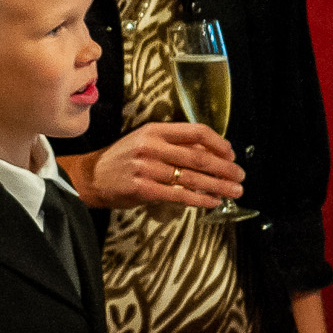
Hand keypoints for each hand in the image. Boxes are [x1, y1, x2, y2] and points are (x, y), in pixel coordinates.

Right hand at [68, 122, 241, 210]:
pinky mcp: (143, 189)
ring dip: (218, 185)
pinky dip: (200, 199)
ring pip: (193, 177)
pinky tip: (213, 201)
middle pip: (199, 156)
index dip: (218, 143)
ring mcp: (147, 168)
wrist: (92, 177)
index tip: (231, 153)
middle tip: (240, 175)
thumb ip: (174, 144)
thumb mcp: (145, 141)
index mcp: (154, 130)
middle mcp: (151, 147)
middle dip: (225, 168)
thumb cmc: (123, 159)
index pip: (195, 132)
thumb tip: (210, 152)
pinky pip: (179, 195)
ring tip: (234, 191)